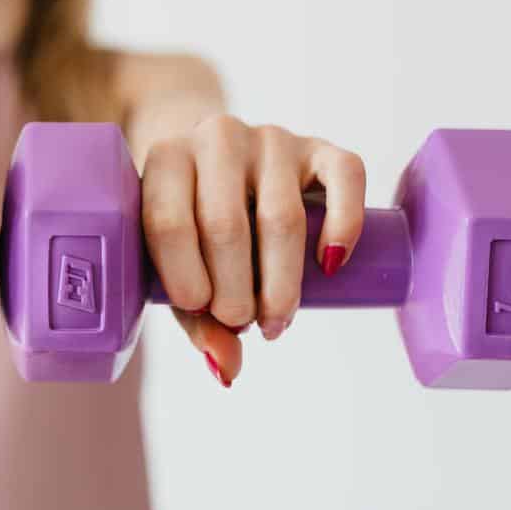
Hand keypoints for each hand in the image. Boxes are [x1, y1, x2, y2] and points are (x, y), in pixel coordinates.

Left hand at [140, 114, 366, 386]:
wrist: (216, 152)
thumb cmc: (191, 218)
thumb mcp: (178, 259)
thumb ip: (195, 315)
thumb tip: (226, 370)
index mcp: (165, 159)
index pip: (168, 221)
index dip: (184, 276)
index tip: (201, 311)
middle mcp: (216, 138)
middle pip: (225, 224)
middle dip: (235, 290)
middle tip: (242, 323)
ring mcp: (270, 139)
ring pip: (281, 214)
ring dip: (282, 281)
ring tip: (275, 321)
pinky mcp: (319, 148)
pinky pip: (344, 177)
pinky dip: (342, 225)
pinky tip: (331, 265)